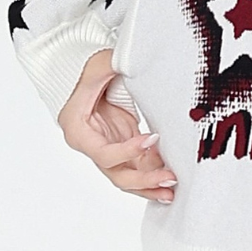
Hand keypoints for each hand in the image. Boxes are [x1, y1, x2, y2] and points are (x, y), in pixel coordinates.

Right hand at [58, 49, 175, 202]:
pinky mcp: (125, 148)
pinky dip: (155, 173)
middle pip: (117, 175)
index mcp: (79, 132)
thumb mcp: (97, 66)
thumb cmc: (84, 71)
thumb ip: (112, 65)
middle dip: (143, 180)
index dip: (127, 151)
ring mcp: (111, 150)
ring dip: (151, 186)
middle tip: (169, 178)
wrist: (85, 76)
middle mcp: (94, 147)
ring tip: (173, 192)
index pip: (104, 153)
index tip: (151, 139)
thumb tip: (134, 58)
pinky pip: (141, 168)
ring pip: (130, 178)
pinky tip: (172, 179)